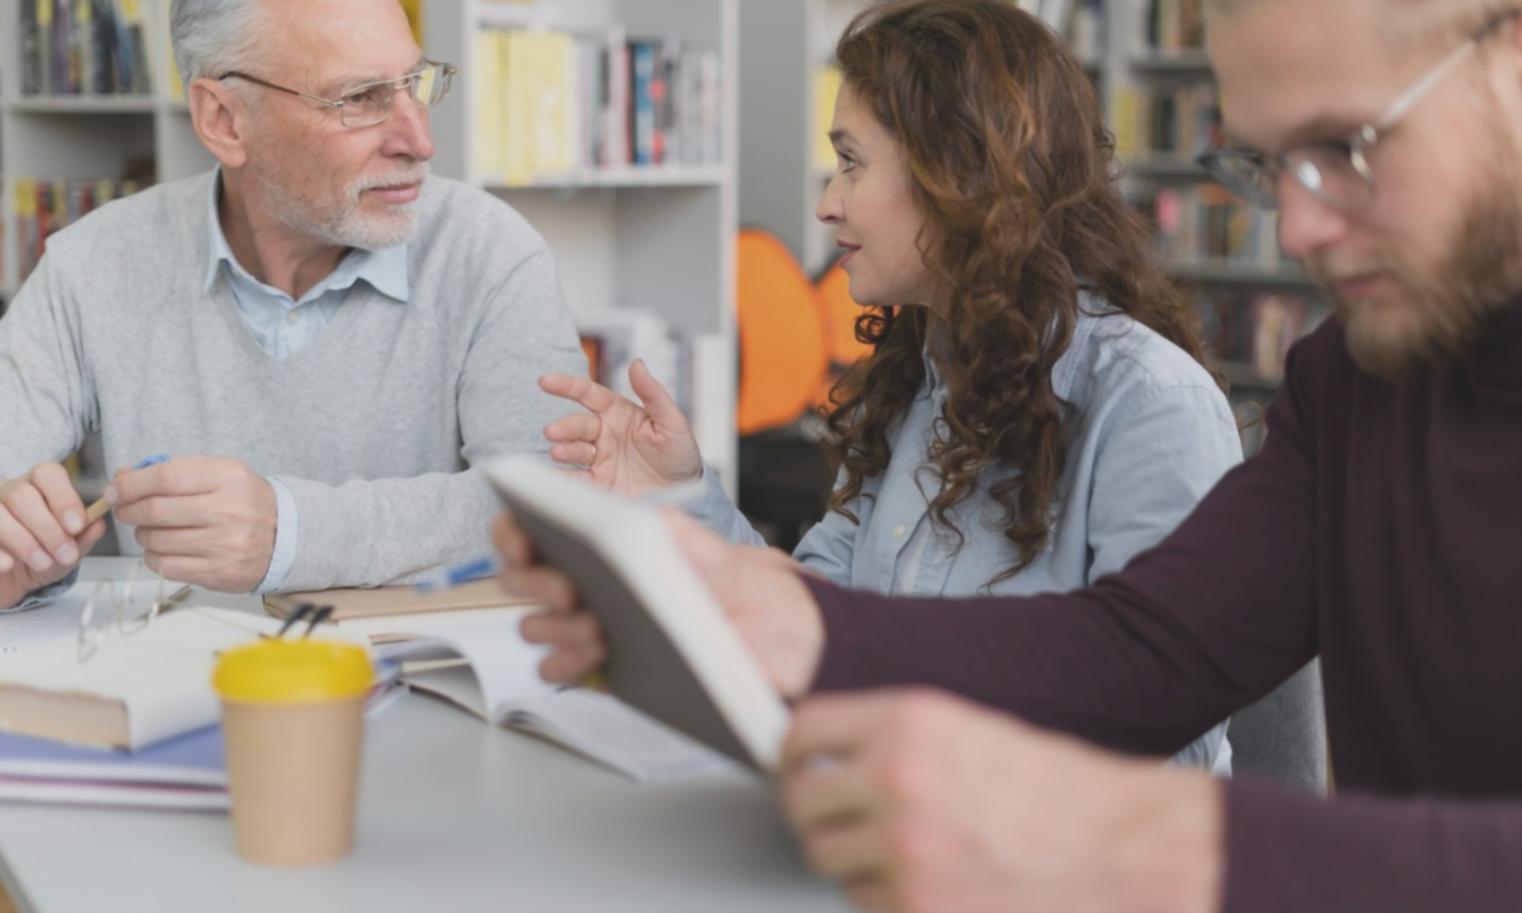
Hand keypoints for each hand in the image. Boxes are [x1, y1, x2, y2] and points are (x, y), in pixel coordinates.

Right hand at [0, 463, 108, 608]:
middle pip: (22, 494)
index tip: (76, 526)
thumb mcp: (70, 550)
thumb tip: (97, 524)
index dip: (63, 498)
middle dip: (47, 527)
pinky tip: (9, 565)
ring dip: (24, 541)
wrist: (13, 583)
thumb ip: (84, 537)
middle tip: (65, 554)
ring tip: (44, 563)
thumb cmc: (45, 558)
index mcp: (38, 486)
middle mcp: (8, 491)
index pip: (48, 473)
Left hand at [110, 456, 276, 592]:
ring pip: (156, 540)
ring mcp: (225, 545)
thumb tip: (122, 479)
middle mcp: (229, 511)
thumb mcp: (219, 472)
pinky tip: (165, 548)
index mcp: (229, 478)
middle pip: (156, 511)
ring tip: (153, 529)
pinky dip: (154, 556)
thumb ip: (173, 470)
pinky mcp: (218, 572)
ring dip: (143, 534)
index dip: (131, 484)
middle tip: (125, 509)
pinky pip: (165, 566)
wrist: (285, 536)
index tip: (116, 489)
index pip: (167, 478)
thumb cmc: (242, 500)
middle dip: (129, 510)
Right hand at [497, 508, 825, 697]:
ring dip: (553, 626)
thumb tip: (617, 521)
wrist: (789, 641)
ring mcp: (594, 628)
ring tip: (593, 625)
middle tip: (569, 589)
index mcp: (607, 545)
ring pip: (537, 628)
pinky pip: (563, 671)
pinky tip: (593, 655)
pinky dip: (566, 663)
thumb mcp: (712, 548)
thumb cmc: (749, 589)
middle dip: (535, 581)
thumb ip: (666, 531)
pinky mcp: (607, 672)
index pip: (537, 531)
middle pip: (526, 580)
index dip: (515, 531)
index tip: (523, 537)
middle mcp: (593, 585)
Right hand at [540, 360, 702, 496]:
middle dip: (564, 427)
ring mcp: (599, 459)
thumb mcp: (672, 421)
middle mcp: (604, 434)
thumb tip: (637, 364)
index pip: (588, 394)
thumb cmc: (679, 452)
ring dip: (564, 450)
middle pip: (578, 425)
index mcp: (618, 413)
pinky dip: (563, 479)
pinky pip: (577, 480)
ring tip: (557, 452)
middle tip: (553, 432)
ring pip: (574, 450)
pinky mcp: (598, 484)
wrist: (685, 492)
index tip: (546, 382)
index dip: (567, 386)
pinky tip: (555, 477)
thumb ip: (653, 394)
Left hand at [780, 690, 1223, 912]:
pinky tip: (928, 885)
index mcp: (909, 721)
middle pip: (802, 802)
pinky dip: (885, 898)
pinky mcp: (915, 908)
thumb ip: (895, 742)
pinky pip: (863, 903)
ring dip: (850, 861)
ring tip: (900, 856)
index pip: (804, 731)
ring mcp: (903, 849)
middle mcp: (896, 779)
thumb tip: (831, 762)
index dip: (792, 754)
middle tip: (835, 821)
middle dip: (815, 814)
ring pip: (826, 860)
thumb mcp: (971, 734)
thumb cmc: (1061, 795)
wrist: (1124, 854)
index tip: (793, 767)